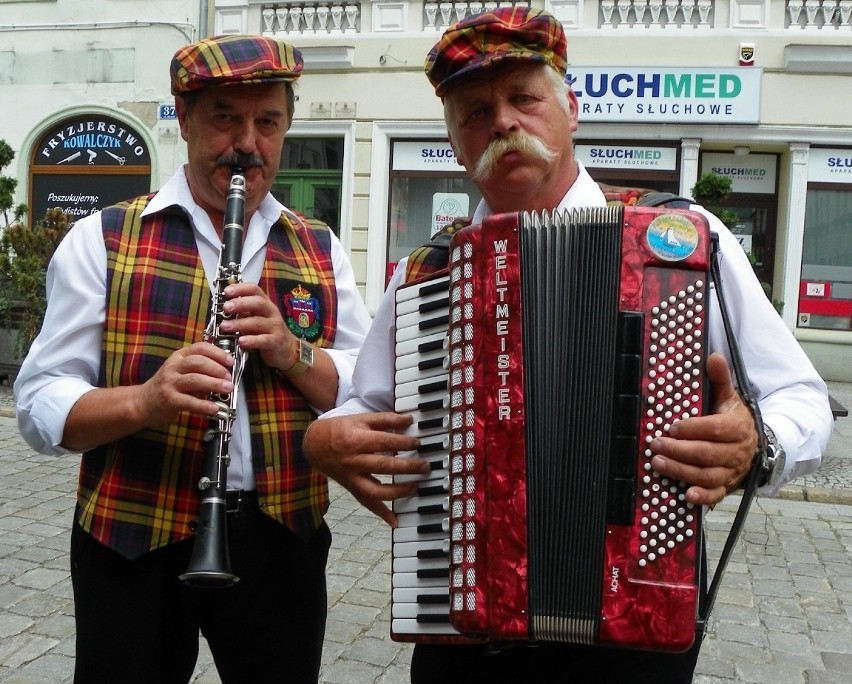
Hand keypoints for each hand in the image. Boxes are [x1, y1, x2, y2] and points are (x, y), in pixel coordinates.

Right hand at [138, 341, 233, 425]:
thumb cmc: (169, 386)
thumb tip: (227, 374)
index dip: (217, 353)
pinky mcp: (168, 399)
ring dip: (214, 384)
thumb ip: (201, 371)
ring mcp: (169, 382)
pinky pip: (189, 401)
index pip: (200, 348)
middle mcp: (173, 366)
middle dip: (217, 369)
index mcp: (180, 356)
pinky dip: (203, 405)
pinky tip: (214, 408)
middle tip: (229, 378)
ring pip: (194, 380)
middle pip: (198, 362)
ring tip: (228, 389)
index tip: (230, 361)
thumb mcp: (183, 372)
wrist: (143, 402)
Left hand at [218, 281, 296, 371]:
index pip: (255, 289)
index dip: (241, 288)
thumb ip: (243, 312)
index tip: (226, 291)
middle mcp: (271, 312)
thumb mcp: (255, 318)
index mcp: (264, 303)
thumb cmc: (266, 331)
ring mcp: (275, 327)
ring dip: (240, 324)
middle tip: (226, 308)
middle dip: (240, 304)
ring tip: (225, 327)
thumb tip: (223, 305)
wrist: (286, 349)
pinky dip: (252, 340)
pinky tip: (241, 342)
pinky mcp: (276, 342)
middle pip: (258, 303)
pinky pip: (264, 340)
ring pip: (258, 322)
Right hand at [303, 413, 431, 526]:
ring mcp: (352, 478)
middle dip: (407, 467)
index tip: (417, 443)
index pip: (384, 442)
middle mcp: (354, 461)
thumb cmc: (341, 430)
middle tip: (425, 467)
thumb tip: (408, 420)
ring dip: (398, 492)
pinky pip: (366, 503)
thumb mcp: (361, 418)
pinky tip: (395, 521)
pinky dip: (381, 513)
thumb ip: (385, 419)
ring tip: (415, 487)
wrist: (315, 445)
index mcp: (356, 440)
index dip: (403, 443)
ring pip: (375, 490)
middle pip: (383, 466)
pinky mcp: (352, 488)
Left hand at [648, 353, 757, 506]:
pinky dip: (702, 497)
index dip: (693, 429)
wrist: (755, 445)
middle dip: (679, 450)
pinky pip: (716, 495)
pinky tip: (685, 494)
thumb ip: (720, 379)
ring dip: (681, 471)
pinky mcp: (727, 487)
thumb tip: (712, 356)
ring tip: (658, 464)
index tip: (672, 427)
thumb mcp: (729, 397)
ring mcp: (732, 472)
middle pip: (707, 454)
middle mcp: (737, 452)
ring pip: (707, 475)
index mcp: (737, 428)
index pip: (715, 429)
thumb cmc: (734, 419)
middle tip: (655, 445)